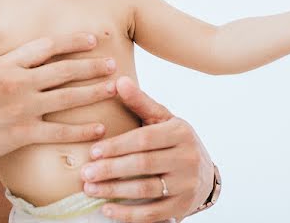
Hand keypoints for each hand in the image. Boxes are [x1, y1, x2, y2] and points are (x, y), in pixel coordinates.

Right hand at [0, 33, 117, 167]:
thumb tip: (7, 53)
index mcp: (7, 63)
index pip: (46, 47)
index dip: (72, 41)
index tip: (92, 38)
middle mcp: (19, 82)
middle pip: (64, 70)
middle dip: (92, 65)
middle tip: (113, 62)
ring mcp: (23, 107)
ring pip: (68, 97)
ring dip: (94, 91)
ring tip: (115, 87)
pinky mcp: (23, 133)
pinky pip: (60, 131)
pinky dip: (82, 130)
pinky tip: (100, 129)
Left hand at [80, 77, 214, 222]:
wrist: (205, 175)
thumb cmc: (174, 141)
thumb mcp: (163, 119)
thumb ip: (140, 101)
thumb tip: (118, 80)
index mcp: (181, 132)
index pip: (144, 138)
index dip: (117, 145)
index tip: (93, 150)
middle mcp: (187, 158)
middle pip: (143, 164)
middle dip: (111, 169)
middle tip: (85, 172)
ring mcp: (186, 184)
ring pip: (146, 189)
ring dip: (114, 191)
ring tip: (90, 189)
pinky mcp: (182, 207)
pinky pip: (152, 213)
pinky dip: (128, 214)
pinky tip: (107, 210)